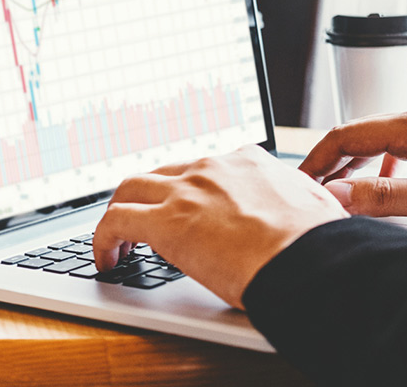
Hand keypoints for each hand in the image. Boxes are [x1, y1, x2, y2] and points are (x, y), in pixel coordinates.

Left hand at [93, 145, 347, 308]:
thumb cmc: (320, 246)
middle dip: (145, 195)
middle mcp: (210, 169)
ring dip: (118, 213)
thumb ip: (293, 203)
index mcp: (246, 163)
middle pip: (159, 172)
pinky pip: (115, 221)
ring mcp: (184, 192)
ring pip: (129, 189)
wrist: (313, 260)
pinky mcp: (163, 222)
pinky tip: (107, 258)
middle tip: (138, 219)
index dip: (185, 187)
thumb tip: (298, 217)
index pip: (202, 167)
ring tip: (116, 240)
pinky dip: (104, 238)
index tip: (181, 203)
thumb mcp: (313, 208)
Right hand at [300, 113, 406, 215]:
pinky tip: (375, 180)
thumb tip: (337, 193)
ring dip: (347, 165)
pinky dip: (375, 164)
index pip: (342, 137)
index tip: (300, 185)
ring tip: (333, 191)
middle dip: (326, 165)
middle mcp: (406, 124)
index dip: (315, 161)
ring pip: (369, 142)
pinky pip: (390, 146)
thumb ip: (384, 194)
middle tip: (311, 193)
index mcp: (406, 128)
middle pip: (351, 138)